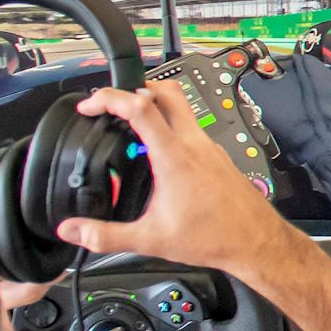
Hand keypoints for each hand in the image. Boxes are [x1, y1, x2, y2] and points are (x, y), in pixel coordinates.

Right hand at [55, 81, 292, 277]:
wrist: (256, 242)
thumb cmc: (216, 237)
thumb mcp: (151, 239)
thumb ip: (106, 236)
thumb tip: (73, 231)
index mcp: (175, 156)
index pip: (140, 107)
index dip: (109, 98)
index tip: (90, 105)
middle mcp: (195, 144)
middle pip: (166, 93)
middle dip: (134, 88)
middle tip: (112, 103)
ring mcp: (209, 147)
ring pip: (182, 110)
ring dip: (154, 108)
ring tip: (131, 125)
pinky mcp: (218, 156)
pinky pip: (192, 130)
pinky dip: (171, 130)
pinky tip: (159, 153)